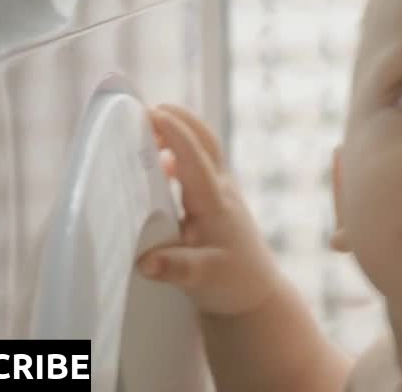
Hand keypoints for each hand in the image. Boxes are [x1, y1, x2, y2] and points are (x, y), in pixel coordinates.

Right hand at [136, 104, 281, 316]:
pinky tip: (160, 164)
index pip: (196, 158)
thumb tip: (145, 262)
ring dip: (180, 133)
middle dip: (181, 119)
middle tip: (150, 109)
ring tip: (149, 127)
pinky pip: (200, 164)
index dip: (175, 133)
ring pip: (205, 149)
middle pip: (207, 140)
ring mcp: (223, 192)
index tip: (153, 113)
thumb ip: (174, 268)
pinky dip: (180, 153)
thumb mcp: (200, 279)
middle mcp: (222, 189)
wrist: (256, 292)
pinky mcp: (218, 200)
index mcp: (215, 202)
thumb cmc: (232, 283)